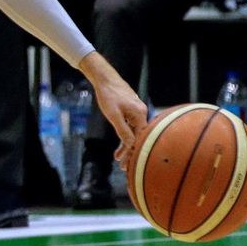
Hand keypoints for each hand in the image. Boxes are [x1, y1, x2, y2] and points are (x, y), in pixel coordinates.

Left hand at [80, 53, 147, 167]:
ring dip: (126, 145)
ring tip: (117, 158)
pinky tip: (120, 143)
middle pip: (138, 137)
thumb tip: (130, 145)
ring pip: (134, 132)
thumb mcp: (113, 115)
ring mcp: (137, 111)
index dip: (132, 153)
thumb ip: (123, 130)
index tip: (126, 165)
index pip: (139, 139)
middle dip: (130, 152)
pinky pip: (131, 126)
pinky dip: (125, 135)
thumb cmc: (108, 95)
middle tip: (123, 167)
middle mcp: (141, 113)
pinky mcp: (131, 110)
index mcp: (140, 115)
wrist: (104, 78)